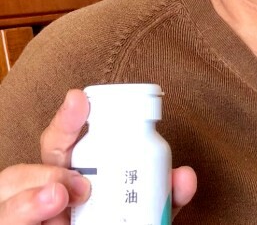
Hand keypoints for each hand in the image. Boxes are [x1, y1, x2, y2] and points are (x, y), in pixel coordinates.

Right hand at [0, 89, 196, 223]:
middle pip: (19, 172)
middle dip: (43, 171)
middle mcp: (42, 199)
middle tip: (77, 184)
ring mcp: (32, 221)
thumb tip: (185, 175)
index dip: (67, 121)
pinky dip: (23, 217)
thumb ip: (164, 196)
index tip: (79, 98)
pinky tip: (50, 222)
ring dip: (26, 203)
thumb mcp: (148, 215)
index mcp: (71, 181)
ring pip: (3, 206)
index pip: (60, 146)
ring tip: (58, 199)